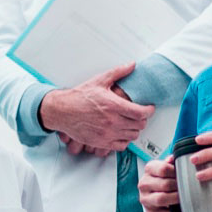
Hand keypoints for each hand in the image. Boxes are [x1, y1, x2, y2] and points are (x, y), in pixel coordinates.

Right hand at [39, 62, 155, 152]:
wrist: (62, 111)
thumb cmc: (79, 97)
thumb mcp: (99, 81)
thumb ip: (118, 72)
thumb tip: (132, 65)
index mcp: (113, 106)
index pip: (141, 113)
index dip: (149, 111)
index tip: (149, 108)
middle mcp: (112, 122)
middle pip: (139, 125)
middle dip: (142, 119)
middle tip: (139, 114)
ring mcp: (107, 134)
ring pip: (132, 136)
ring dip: (134, 129)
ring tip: (130, 122)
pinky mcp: (101, 143)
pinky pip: (122, 145)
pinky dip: (125, 140)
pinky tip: (121, 132)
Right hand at [138, 155, 180, 211]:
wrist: (161, 206)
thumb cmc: (167, 185)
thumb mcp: (169, 172)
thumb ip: (172, 164)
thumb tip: (174, 157)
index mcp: (149, 169)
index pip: (163, 168)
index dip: (176, 173)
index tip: (184, 176)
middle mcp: (144, 183)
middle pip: (164, 184)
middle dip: (179, 187)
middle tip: (188, 188)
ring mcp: (145, 198)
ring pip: (162, 198)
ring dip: (176, 198)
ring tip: (185, 197)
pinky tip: (181, 209)